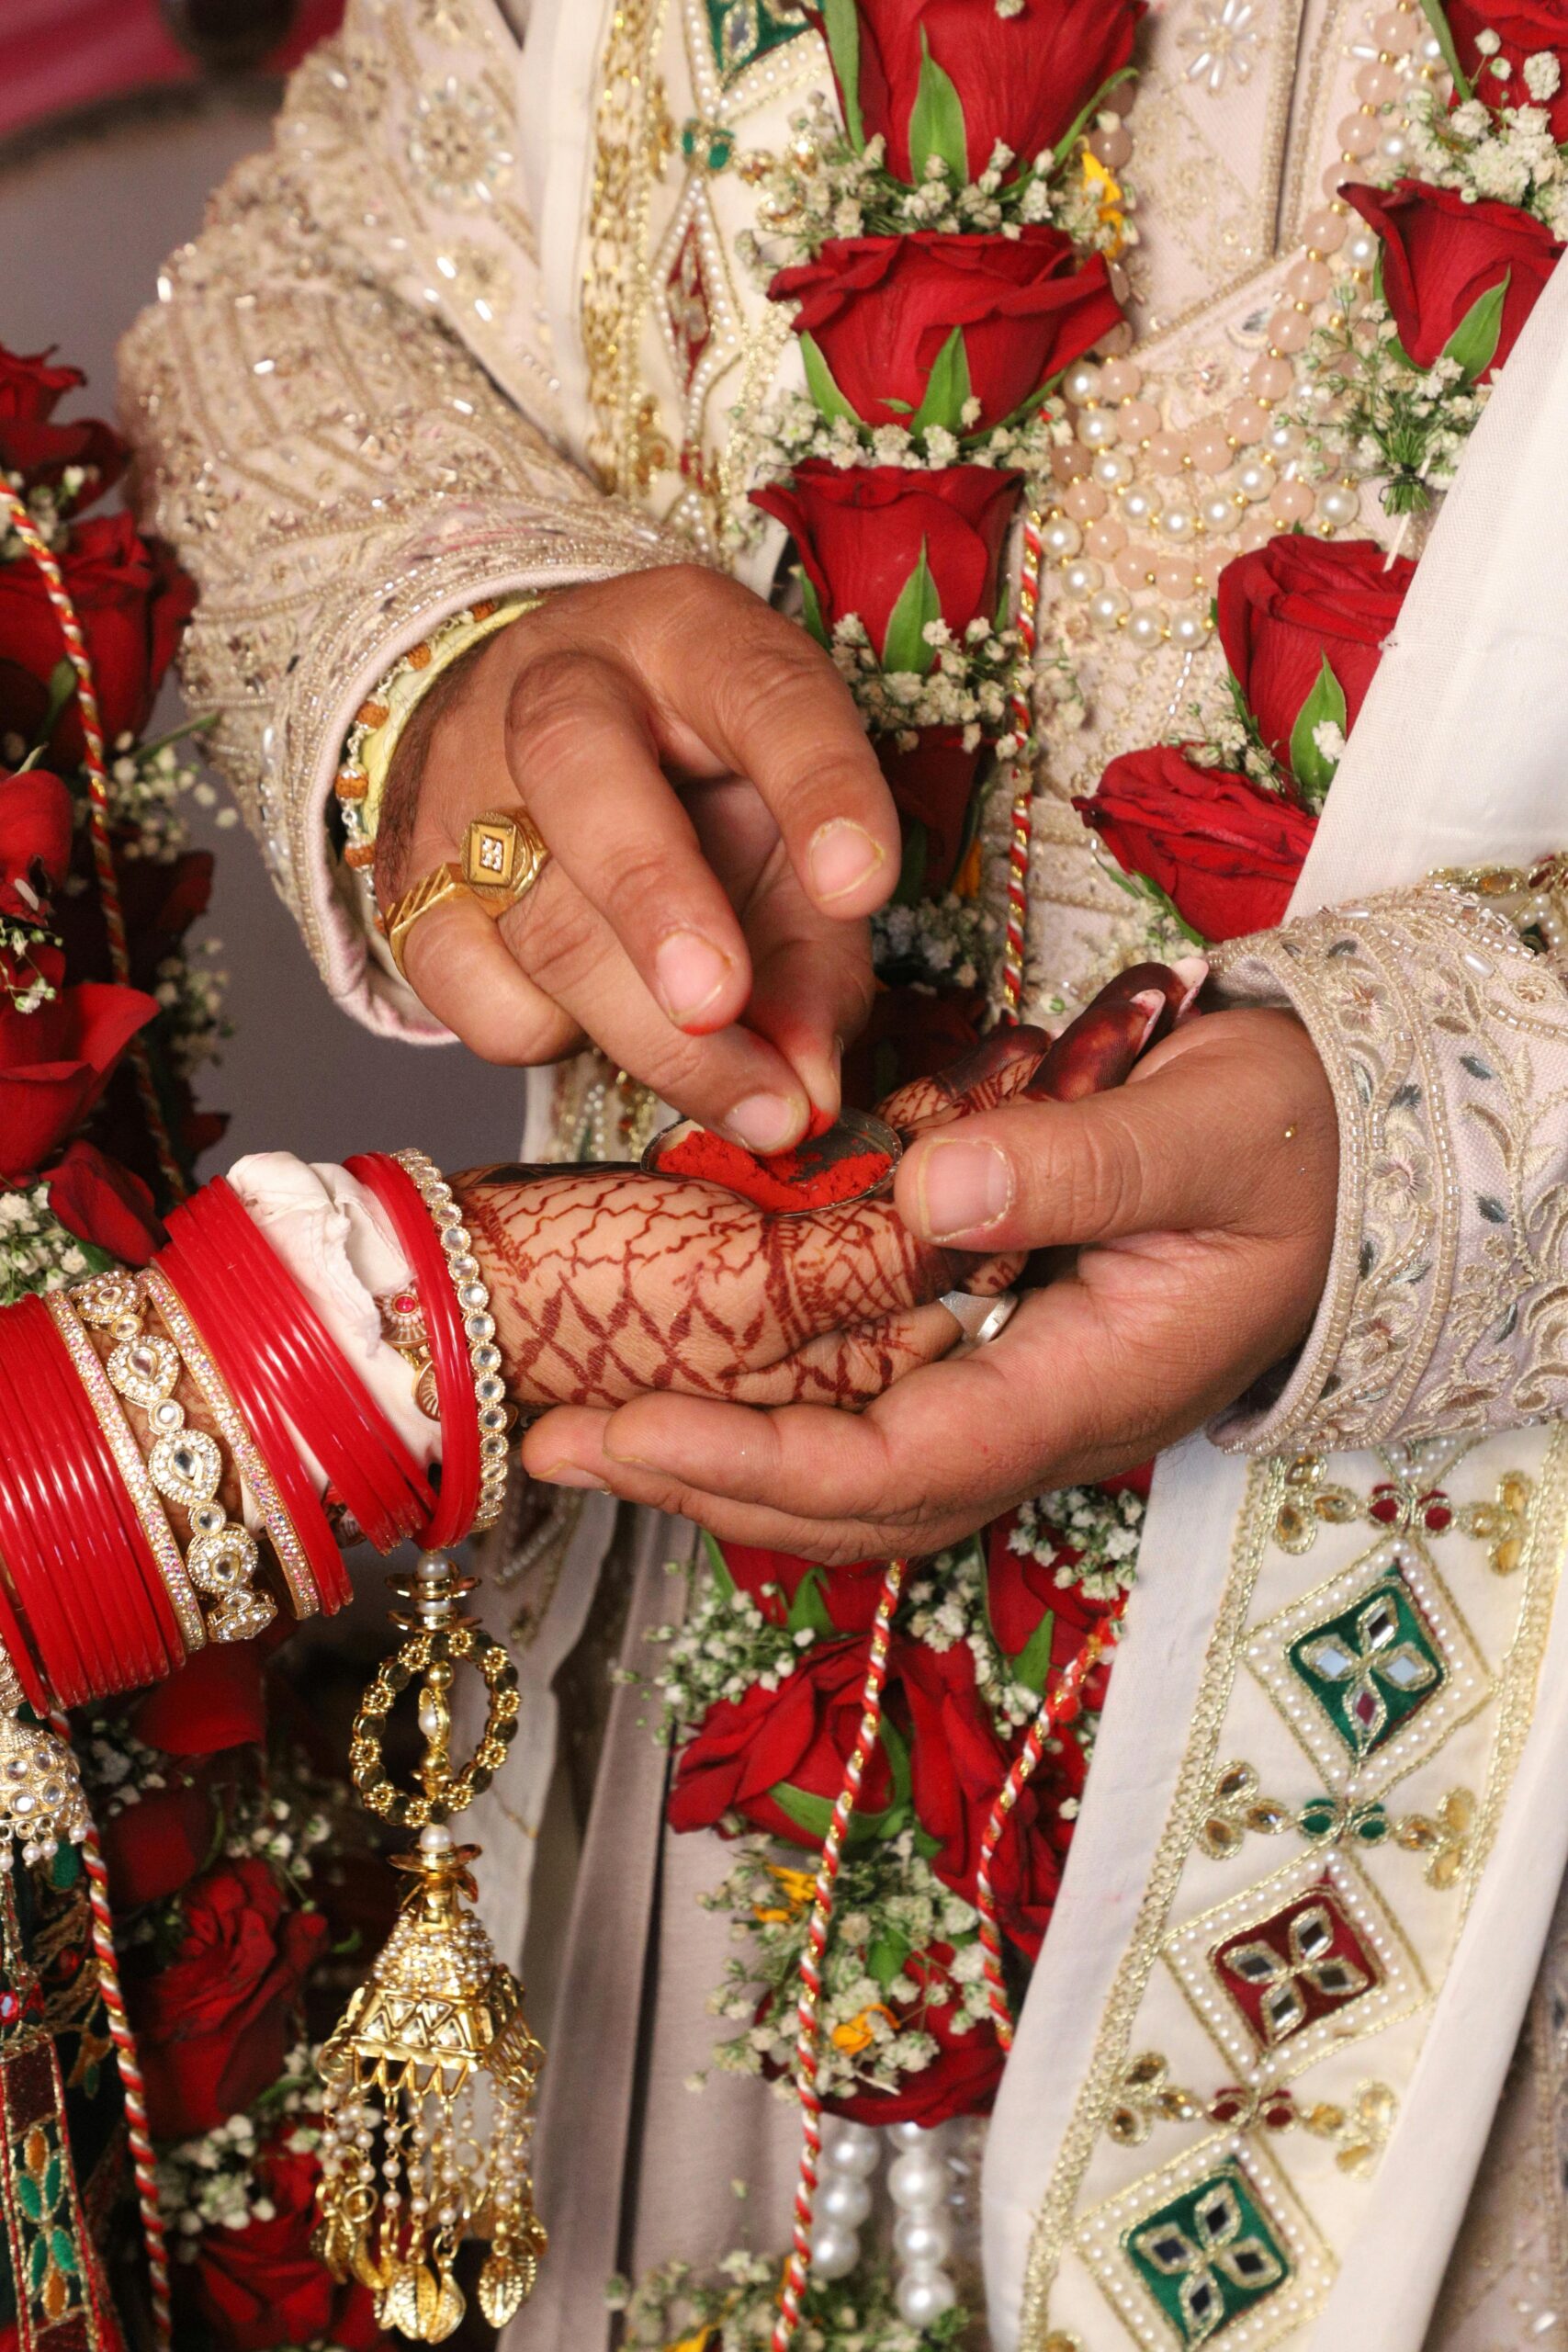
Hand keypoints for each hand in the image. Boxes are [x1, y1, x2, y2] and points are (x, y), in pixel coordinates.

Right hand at [378, 568, 900, 1152]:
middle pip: (584, 779)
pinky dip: (557, 1038)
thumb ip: (819, 953)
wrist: (522, 743)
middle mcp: (560, 685)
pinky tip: (610, 1020)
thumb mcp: (786, 829)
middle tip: (725, 1007)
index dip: (816, 790)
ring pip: (538, 919)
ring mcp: (463, 781)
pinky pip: (473, 992)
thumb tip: (808, 1091)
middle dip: (658, 903)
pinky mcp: (409, 882)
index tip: (862, 888)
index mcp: (689, 638)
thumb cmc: (696, 788)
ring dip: (656, 1041)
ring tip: (755, 1106)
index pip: (760, 692)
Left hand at [520, 1007, 1338, 1559]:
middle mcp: (1048, 1418)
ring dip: (726, 1461)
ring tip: (600, 1424)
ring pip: (858, 1476)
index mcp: (1094, 1386)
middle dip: (702, 1485)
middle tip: (561, 1440)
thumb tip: (929, 1197)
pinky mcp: (1009, 1358)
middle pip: (856, 1507)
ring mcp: (1027, 1397)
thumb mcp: (1209, 1127)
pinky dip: (781, 1411)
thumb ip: (1078, 1164)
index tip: (625, 1432)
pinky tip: (705, 1375)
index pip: (898, 1467)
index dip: (752, 1463)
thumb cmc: (1303, 1138)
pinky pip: (879, 1416)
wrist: (1362, 1150)